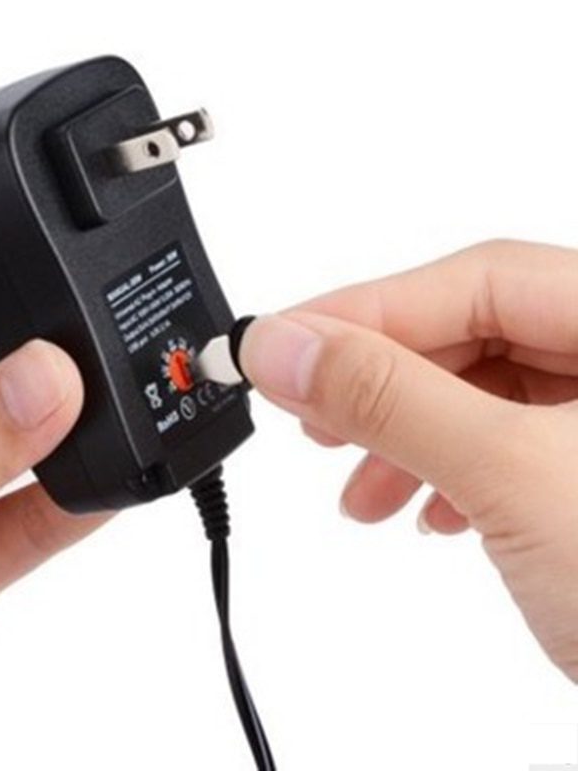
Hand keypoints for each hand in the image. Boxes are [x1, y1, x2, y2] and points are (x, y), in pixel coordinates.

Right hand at [239, 240, 577, 681]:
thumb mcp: (513, 480)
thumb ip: (389, 398)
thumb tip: (285, 349)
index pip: (476, 279)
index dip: (363, 309)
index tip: (278, 343)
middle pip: (475, 332)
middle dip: (380, 379)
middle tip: (304, 410)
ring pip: (482, 392)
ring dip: (404, 435)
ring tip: (357, 487)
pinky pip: (500, 442)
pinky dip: (445, 472)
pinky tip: (424, 511)